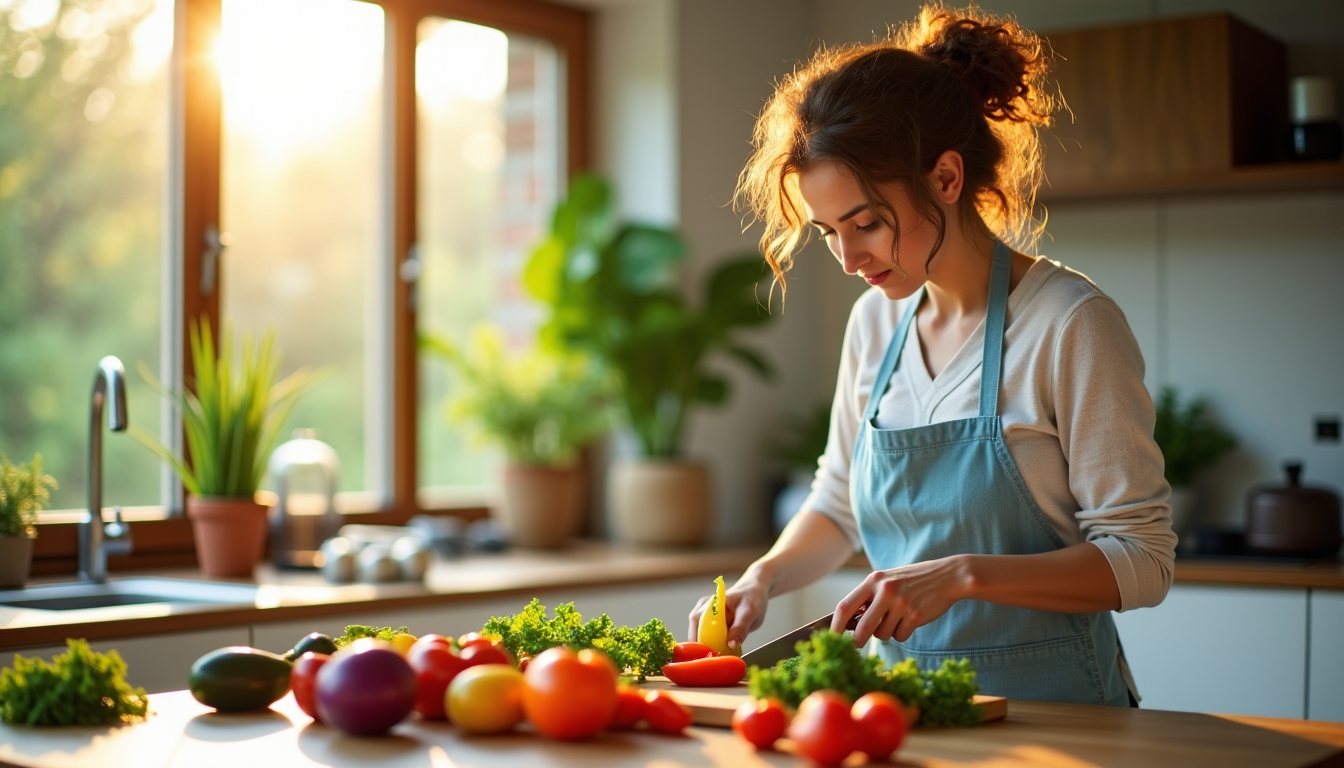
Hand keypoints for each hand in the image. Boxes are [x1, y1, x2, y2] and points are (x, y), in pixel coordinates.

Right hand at [688, 576, 769, 650]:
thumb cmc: (752, 598)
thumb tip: (731, 645)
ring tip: (718, 658)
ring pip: (698, 638)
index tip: (711, 656)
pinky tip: (720, 652)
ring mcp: (705, 617)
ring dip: (706, 649)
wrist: (754, 592)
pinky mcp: (710, 624)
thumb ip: (741, 628)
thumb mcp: (750, 611)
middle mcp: (703, 609)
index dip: (701, 641)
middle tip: (716, 661)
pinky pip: (706, 638)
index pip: (699, 624)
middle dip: (703, 649)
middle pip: (695, 633)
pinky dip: (712, 647)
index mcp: (711, 604)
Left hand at [830, 556, 971, 645]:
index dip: (835, 626)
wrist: (947, 576)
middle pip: (861, 628)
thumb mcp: (887, 580)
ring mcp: (901, 603)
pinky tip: (910, 619)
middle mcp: (885, 590)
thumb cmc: (912, 581)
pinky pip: (900, 636)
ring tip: (897, 618)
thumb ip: (869, 597)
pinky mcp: (915, 615)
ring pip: (882, 635)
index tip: (832, 638)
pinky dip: (902, 633)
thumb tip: (847, 623)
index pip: (844, 607)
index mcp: (874, 580)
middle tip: (857, 645)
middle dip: (857, 641)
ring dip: (887, 633)